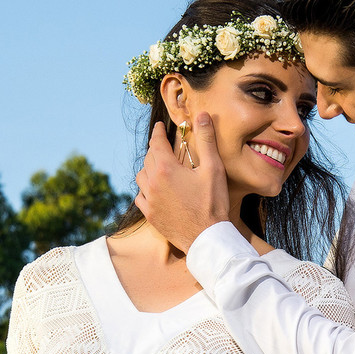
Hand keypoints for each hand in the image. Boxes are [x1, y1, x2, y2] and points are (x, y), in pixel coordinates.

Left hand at [134, 114, 229, 252]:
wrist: (206, 238)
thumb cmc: (213, 203)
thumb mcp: (214, 169)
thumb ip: (207, 140)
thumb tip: (203, 115)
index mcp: (166, 168)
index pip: (156, 142)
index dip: (158, 132)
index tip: (159, 126)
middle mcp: (152, 182)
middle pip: (148, 158)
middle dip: (155, 150)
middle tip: (164, 147)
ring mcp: (149, 199)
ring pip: (141, 176)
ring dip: (149, 169)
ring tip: (159, 168)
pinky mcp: (150, 214)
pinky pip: (140, 196)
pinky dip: (146, 189)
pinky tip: (155, 190)